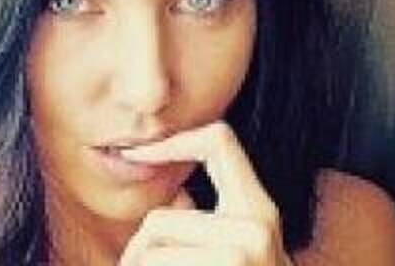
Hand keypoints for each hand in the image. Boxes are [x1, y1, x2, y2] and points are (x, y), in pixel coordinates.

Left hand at [118, 121, 293, 265]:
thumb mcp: (235, 248)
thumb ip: (203, 218)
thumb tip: (150, 166)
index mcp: (259, 209)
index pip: (219, 140)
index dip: (173, 140)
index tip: (136, 154)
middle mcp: (256, 227)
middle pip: (159, 219)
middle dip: (136, 250)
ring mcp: (241, 255)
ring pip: (149, 250)